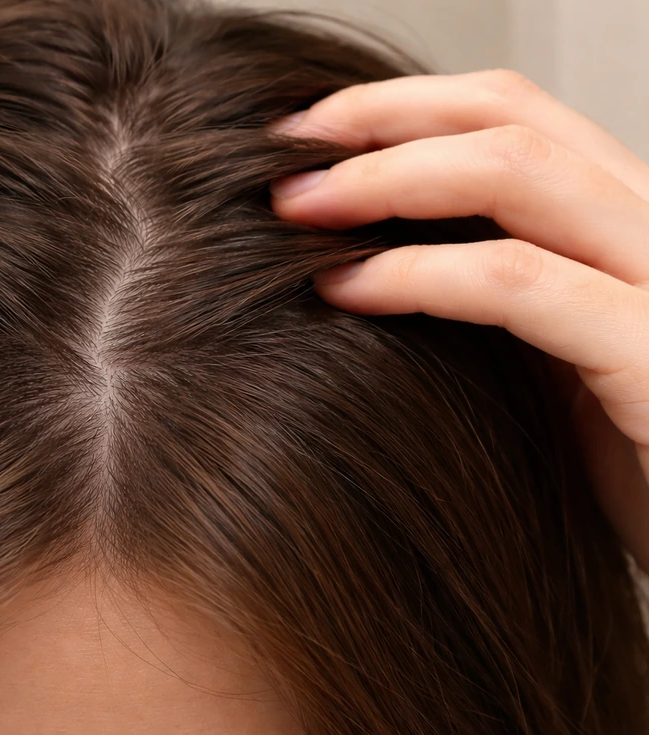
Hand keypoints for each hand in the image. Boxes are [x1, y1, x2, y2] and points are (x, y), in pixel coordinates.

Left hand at [270, 68, 648, 572]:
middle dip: (380, 122)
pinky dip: (416, 274)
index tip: (307, 134)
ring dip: (384, 180)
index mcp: (625, 223)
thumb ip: (489, 295)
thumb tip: (358, 260)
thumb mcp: (550, 359)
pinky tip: (344, 289)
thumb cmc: (621, 464)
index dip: (402, 108)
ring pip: (516, 173)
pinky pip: (517, 285)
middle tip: (283, 153)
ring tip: (294, 208)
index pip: (514, 117)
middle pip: (510, 118)